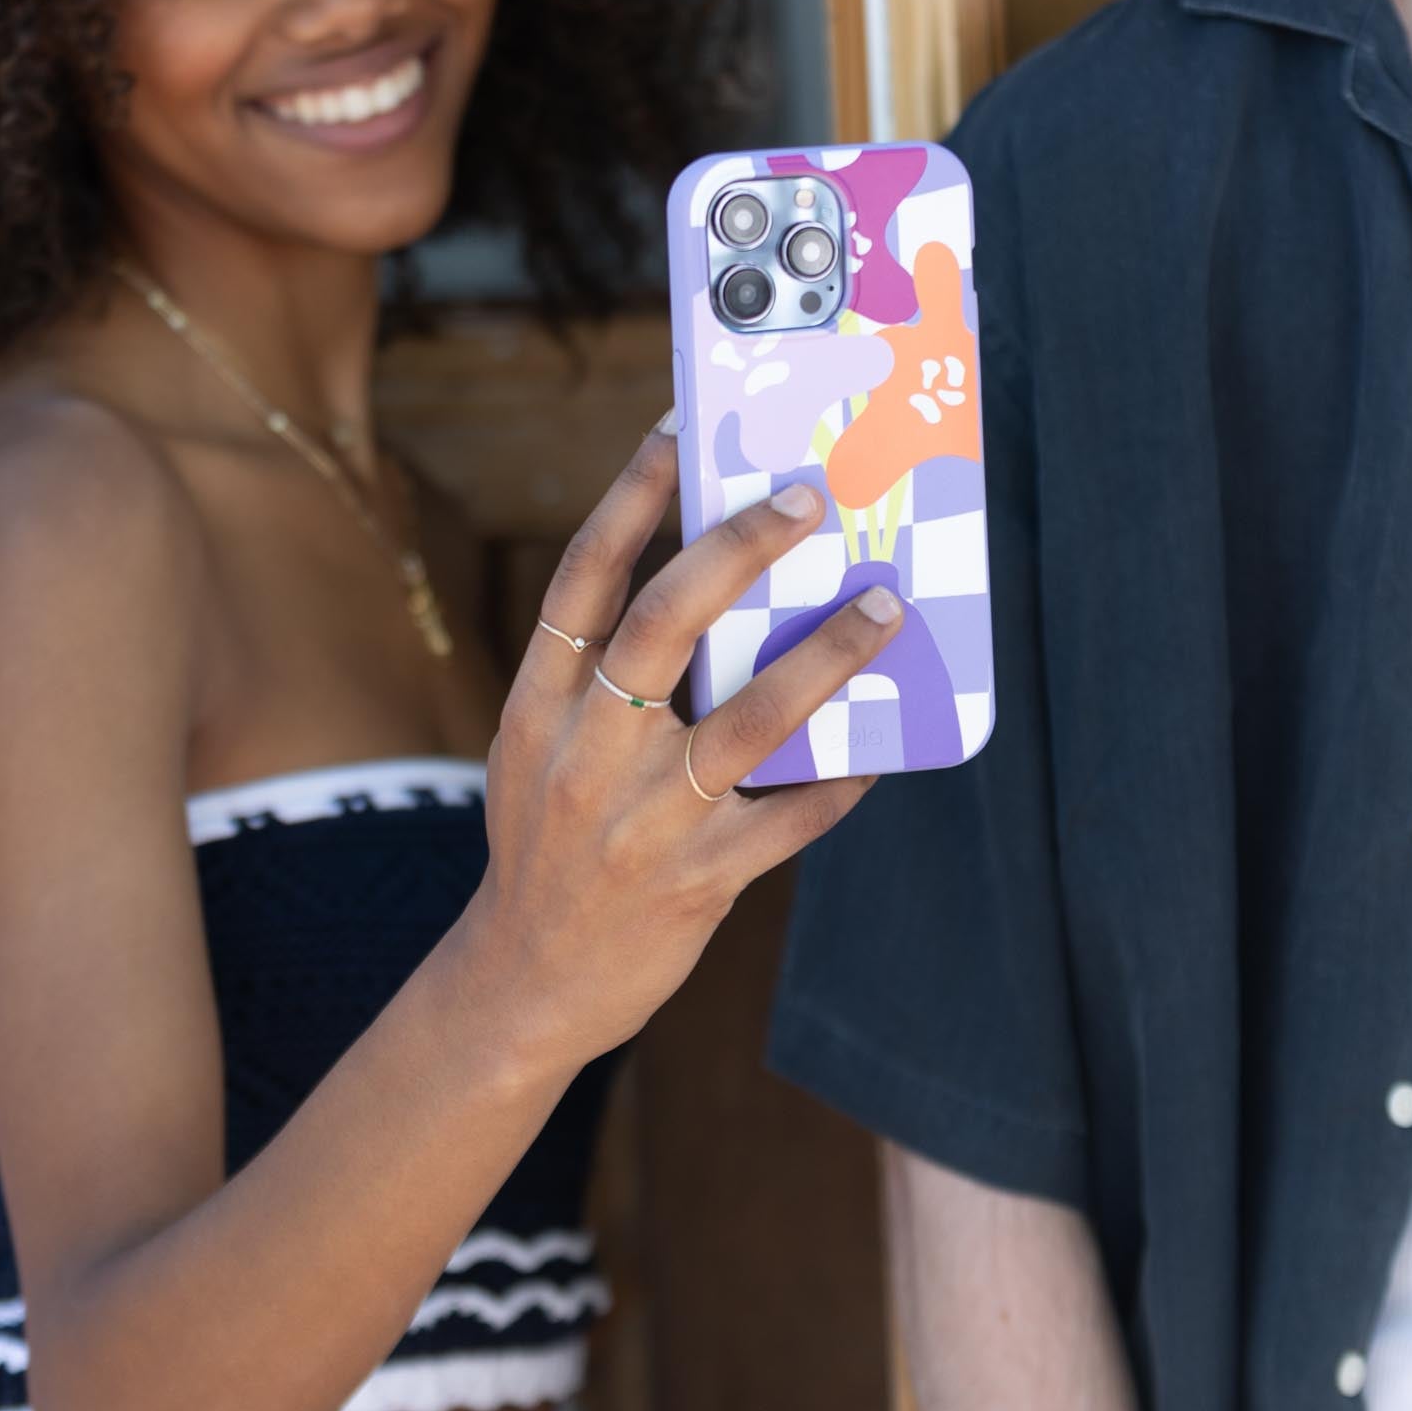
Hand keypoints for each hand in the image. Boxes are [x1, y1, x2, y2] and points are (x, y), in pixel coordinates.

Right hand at [458, 424, 898, 1076]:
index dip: (631, 496)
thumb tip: (712, 599)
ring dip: (825, 655)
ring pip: (748, 717)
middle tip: (806, 499)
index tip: (679, 429)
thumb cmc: (546, 845)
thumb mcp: (539, 751)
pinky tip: (879, 747)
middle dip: (739, 548)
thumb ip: (599, 683)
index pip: (582, 576)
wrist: (528, 981)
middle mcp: (585, 749)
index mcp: (539, 703)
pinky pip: (790, 816)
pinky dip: (839, 778)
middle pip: (664, 621)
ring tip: (883, 609)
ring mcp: (642, 817)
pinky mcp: (698, 879)